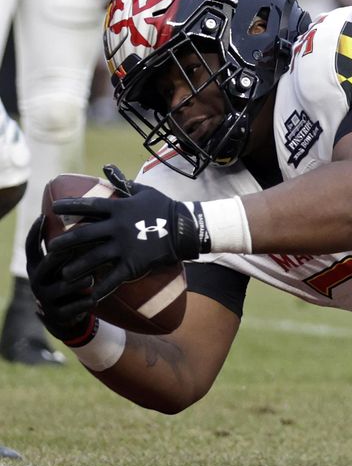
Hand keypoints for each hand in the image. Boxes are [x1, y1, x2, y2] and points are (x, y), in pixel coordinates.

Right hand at [24, 216, 97, 346]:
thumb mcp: (65, 264)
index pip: (31, 247)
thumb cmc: (69, 279)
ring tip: (91, 278)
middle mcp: (37, 281)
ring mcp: (45, 299)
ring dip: (76, 282)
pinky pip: (71, 308)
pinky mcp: (57, 314)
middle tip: (73, 247)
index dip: (34, 232)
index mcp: (37, 266)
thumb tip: (84, 214)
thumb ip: (69, 247)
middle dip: (58, 256)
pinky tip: (95, 300)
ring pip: (60, 288)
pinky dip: (83, 303)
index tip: (43, 216)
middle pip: (46, 265)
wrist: (67, 314)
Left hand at [47, 164, 205, 301]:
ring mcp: (124, 246)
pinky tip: (91, 297)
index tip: (53, 208)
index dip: (70, 206)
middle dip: (65, 242)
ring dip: (76, 267)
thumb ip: (124, 182)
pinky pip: (114, 278)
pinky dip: (102, 289)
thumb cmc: (166, 207)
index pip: (88, 206)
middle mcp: (117, 228)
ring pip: (93, 259)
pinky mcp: (133, 263)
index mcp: (119, 208)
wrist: (187, 229)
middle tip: (51, 248)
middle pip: (84, 235)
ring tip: (64, 275)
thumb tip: (108, 168)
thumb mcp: (145, 191)